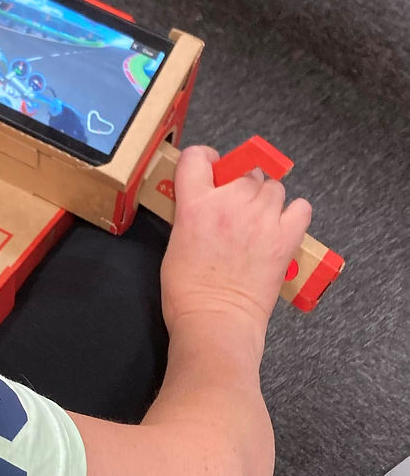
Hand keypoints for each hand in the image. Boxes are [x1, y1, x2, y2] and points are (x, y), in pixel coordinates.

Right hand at [160, 145, 311, 337]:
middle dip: (240, 183)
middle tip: (235, 206)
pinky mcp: (286, 237)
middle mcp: (230, 202)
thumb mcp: (175, 238)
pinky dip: (293, 212)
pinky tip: (281, 225)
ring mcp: (261, 218)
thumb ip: (192, 211)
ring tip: (258, 219)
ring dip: (265, 197)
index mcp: (195, 203)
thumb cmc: (187, 288)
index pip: (198, 156)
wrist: (215, 319)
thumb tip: (207, 203)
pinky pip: (300, 207)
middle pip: (243, 170)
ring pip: (273, 186)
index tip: (209, 171)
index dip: (205, 160)